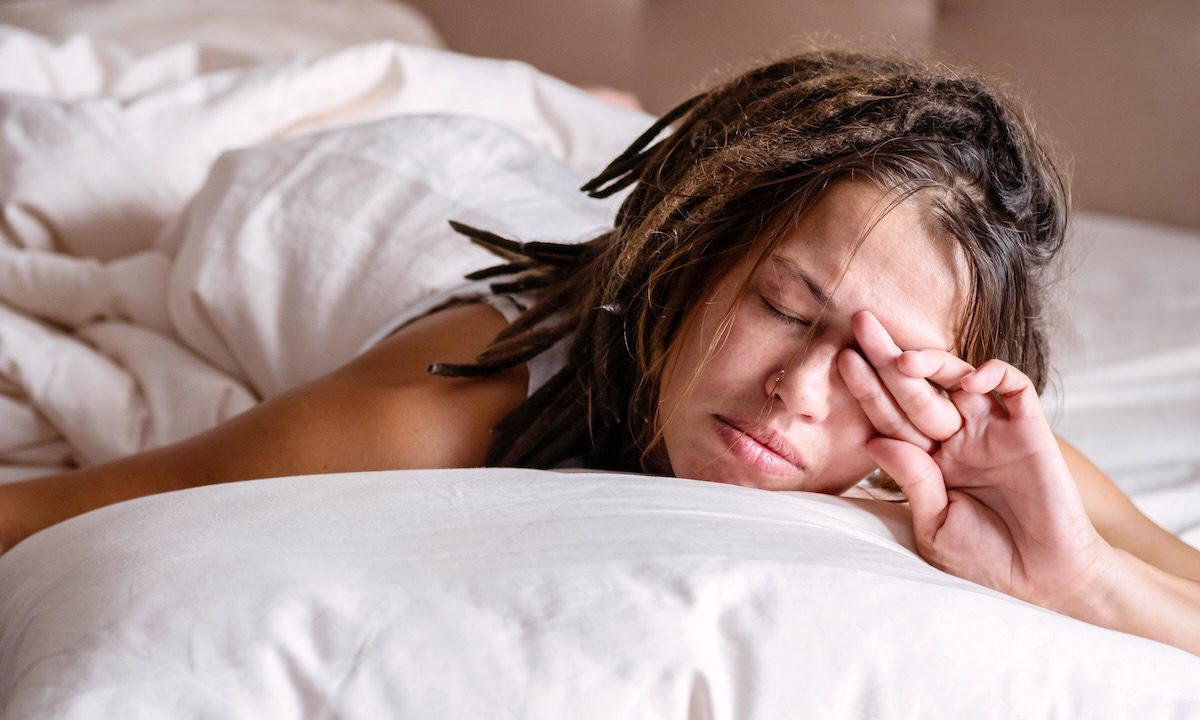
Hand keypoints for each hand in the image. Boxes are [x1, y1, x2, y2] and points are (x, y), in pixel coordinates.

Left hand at [838, 311, 1113, 610]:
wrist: (1044, 580)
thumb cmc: (986, 558)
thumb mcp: (936, 524)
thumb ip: (912, 481)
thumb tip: (875, 441)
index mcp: (926, 459)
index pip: (890, 416)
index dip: (867, 389)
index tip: (842, 360)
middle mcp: (955, 437)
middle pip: (916, 389)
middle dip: (888, 357)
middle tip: (861, 322)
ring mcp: (991, 430)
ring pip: (958, 379)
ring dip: (933, 363)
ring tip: (904, 359)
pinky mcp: (1029, 430)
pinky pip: (1013, 388)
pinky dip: (994, 374)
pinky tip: (971, 377)